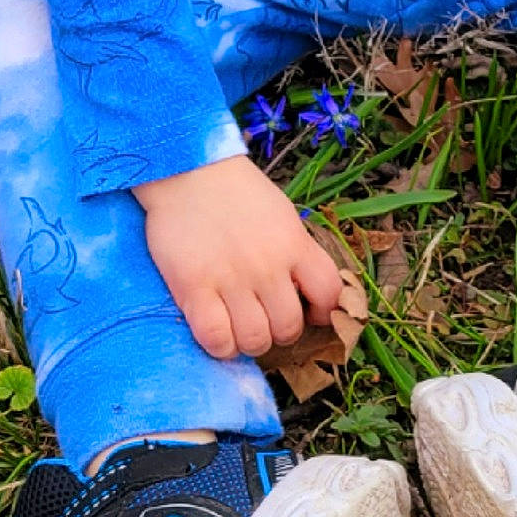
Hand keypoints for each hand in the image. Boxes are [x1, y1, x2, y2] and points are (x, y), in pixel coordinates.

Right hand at [133, 153, 341, 360]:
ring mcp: (231, 279)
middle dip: (279, 332)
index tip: (308, 313)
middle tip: (264, 320)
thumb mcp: (282, 214)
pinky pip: (216, 339)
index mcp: (294, 244)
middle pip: (289, 327)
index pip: (329, 294)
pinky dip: (220, 346)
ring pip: (255, 339)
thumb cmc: (236, 193)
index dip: (323, 313)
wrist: (187, 171)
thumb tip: (307, 292)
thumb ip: (296, 251)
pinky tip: (217, 332)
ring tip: (239, 328)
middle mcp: (268, 266)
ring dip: (249, 342)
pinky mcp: (194, 288)